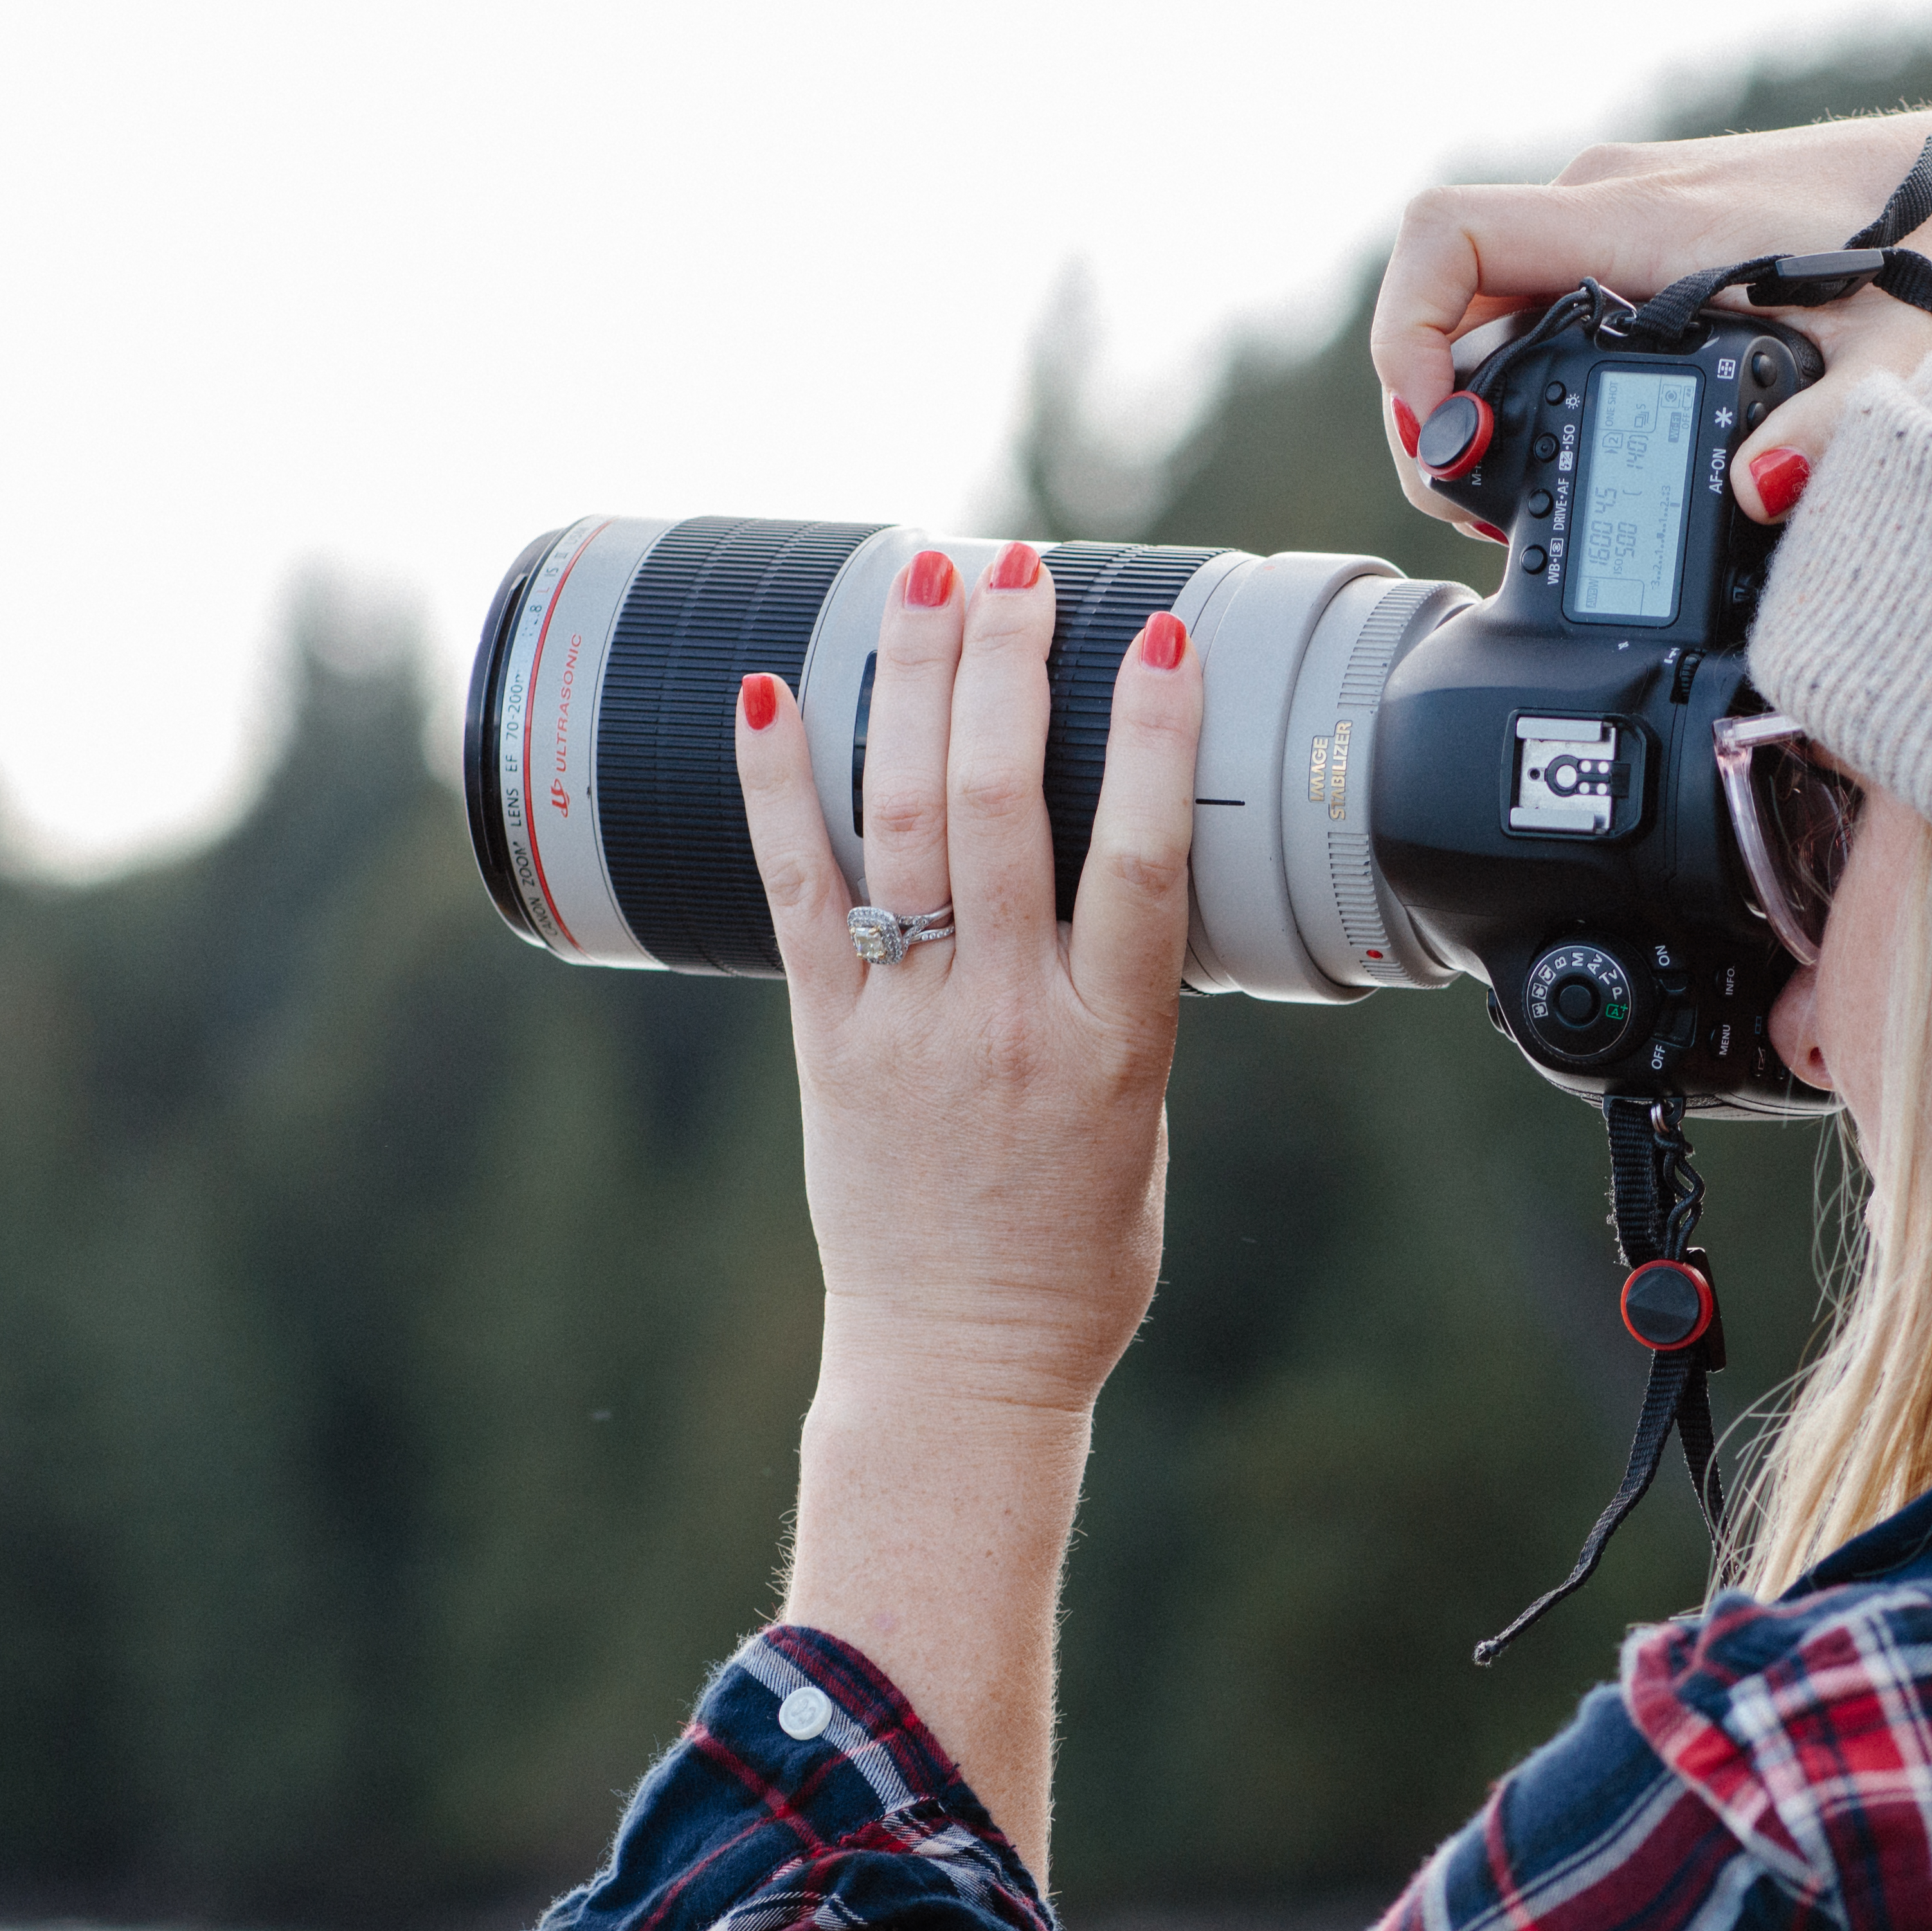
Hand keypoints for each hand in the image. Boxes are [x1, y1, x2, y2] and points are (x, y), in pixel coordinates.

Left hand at [734, 540, 1202, 1860]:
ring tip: (922, 578)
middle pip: (1001, 809)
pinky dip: (781, 791)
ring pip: (903, 827)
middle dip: (1004, 667)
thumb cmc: (1074, 1253)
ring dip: (910, 688)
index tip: (1156, 632)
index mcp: (1115, 1045)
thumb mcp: (1146, 1123)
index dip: (1150, 737)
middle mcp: (1009, 1021)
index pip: (1141, 860)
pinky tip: (775, 696)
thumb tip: (1121, 883)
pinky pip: (799, 896)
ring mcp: (910, 1028)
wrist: (961, 1367)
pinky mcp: (828, 1043)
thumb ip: (1125, 1002)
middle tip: (1009, 563)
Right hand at [1372, 109, 1931, 542]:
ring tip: (1517, 504)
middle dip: (1437, 406)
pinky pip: (1546, 305)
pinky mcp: (1648, 243)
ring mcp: (1624, 218)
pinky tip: (1572, 450)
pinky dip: (1530, 378)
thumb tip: (1758, 493)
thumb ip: (1830, 429)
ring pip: (1496, 307)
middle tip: (1477, 514)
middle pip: (1454, 294)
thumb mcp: (1893, 350)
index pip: (1448, 237)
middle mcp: (1610, 202)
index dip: (1403, 332)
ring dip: (1480, 400)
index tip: (1438, 433)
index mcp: (1638, 217)